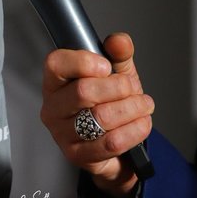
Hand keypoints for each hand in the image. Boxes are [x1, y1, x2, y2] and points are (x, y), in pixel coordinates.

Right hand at [40, 32, 153, 197]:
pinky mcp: (77, 155)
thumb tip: (119, 41)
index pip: (56, 64)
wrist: (119, 143)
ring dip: (132, 109)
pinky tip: (142, 123)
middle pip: (83, 91)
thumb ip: (119, 53)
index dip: (84, 62)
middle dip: (119, 87)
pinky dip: (134, 130)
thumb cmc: (110, 104)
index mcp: (56, 81)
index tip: (106, 66)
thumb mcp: (117, 73)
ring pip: (101, 117)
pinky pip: (111, 142)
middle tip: (132, 88)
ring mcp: (62, 134)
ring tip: (143, 105)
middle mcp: (53, 107)